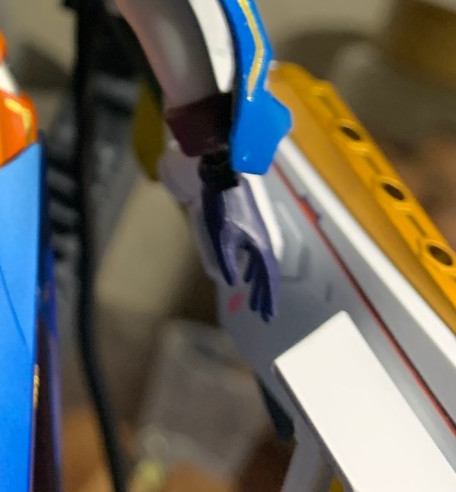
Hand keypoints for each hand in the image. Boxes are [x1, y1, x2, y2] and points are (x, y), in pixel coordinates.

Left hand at [200, 155, 278, 320]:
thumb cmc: (222, 205)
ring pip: (261, 266)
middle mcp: (263, 242)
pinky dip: (251, 269)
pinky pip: (254, 256)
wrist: (223, 175)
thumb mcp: (221, 236)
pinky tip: (243, 276)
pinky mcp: (249, 228)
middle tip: (264, 315)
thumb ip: (226, 261)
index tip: (269, 316)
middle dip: (265, 296)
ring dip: (258, 284)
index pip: (269, 279)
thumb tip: (231, 283)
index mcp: (260, 246)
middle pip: (268, 275)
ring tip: (253, 302)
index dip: (269, 298)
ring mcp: (257, 235)